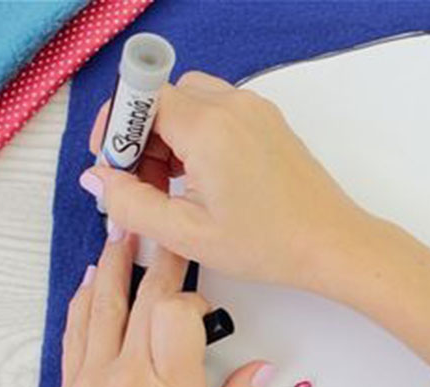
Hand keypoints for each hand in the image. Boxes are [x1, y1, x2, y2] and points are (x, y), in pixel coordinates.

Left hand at [12, 236, 273, 386]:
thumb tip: (259, 371)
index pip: (178, 315)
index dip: (193, 293)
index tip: (205, 288)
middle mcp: (128, 379)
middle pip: (143, 300)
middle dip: (157, 256)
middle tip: (165, 221)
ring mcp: (94, 382)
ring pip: (104, 307)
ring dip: (115, 264)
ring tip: (123, 229)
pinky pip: (77, 332)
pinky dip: (85, 300)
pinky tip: (92, 281)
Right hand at [80, 70, 374, 289]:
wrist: (331, 244)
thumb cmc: (270, 243)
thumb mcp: (186, 235)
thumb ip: (130, 203)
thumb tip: (97, 179)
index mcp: (209, 127)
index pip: (140, 100)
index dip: (117, 132)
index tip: (113, 166)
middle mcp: (233, 106)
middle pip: (164, 100)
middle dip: (142, 139)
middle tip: (143, 187)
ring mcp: (255, 110)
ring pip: (190, 103)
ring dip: (169, 138)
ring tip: (173, 189)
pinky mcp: (268, 121)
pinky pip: (218, 112)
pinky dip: (198, 137)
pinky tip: (202, 182)